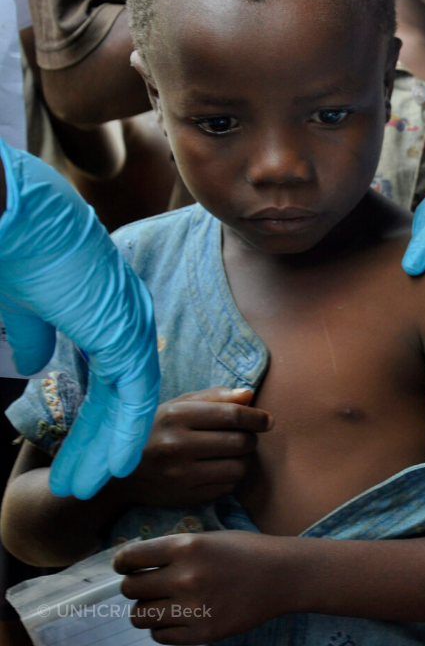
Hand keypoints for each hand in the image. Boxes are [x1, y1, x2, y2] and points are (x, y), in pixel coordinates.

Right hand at [0, 139, 159, 499]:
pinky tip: (118, 463)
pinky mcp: (122, 331)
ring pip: (129, 400)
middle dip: (103, 441)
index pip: (108, 379)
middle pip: (121, 395)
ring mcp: (128, 326)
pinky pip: (133, 391)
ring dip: (111, 445)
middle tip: (88, 481)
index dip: (95, 419)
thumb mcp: (23, 304)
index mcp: (106, 312)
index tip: (80, 453)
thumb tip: (35, 364)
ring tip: (95, 485)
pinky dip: (126, 429)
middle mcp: (126, 321)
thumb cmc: (16, 248)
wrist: (15, 216)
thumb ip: (35, 334)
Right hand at [115, 387, 271, 507]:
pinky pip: (228, 487)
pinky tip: (220, 470)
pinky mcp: (185, 497)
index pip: (232, 415)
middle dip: (250, 439)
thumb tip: (249, 394)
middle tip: (243, 438)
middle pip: (240, 442)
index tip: (267, 421)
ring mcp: (180, 475)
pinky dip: (232, 478)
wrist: (119, 475)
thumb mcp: (178, 406)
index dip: (257, 418)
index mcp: (176, 417)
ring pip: (239, 467)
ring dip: (244, 460)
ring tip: (231, 454)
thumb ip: (215, 397)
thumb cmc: (156, 432)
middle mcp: (177, 446)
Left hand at [116, 530, 290, 643]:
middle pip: (130, 589)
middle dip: (136, 586)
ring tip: (166, 603)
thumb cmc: (247, 552)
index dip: (123, 563)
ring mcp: (194, 607)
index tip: (127, 567)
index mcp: (187, 546)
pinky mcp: (202, 632)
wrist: (284, 576)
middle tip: (151, 585)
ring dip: (148, 609)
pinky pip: (159, 635)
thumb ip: (173, 551)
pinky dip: (164, 627)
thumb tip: (134, 565)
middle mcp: (186, 576)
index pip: (130, 558)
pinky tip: (181, 616)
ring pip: (140, 615)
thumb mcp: (209, 539)